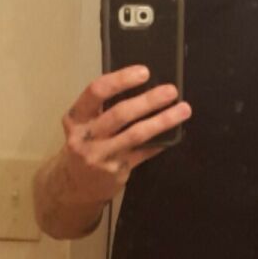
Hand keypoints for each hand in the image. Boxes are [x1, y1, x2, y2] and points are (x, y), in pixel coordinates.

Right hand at [62, 66, 190, 206]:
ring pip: (136, 134)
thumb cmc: (84, 146)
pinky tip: (173, 134)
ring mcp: (102, 156)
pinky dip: (159, 142)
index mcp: (76, 118)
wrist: (75, 186)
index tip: (144, 72)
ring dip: (162, 121)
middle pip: (120, 113)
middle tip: (171, 90)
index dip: (121, 80)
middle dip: (148, 100)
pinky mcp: (117, 171)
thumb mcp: (84, 125)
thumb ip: (104, 108)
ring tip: (183, 109)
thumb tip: (143, 87)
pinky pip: (144, 153)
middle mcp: (86, 137)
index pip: (96, 91)